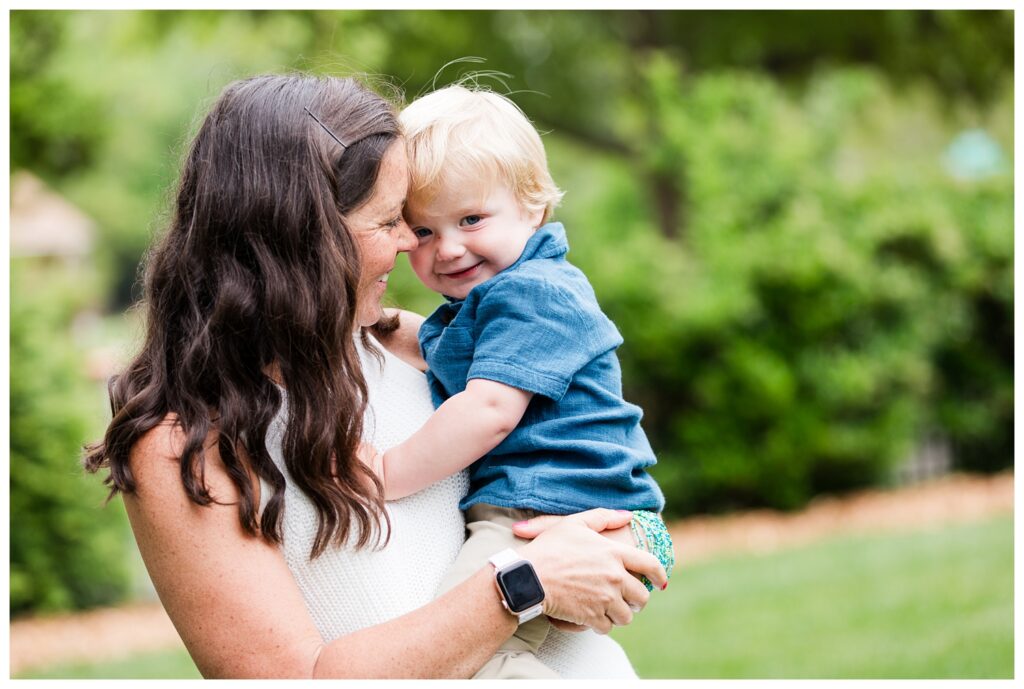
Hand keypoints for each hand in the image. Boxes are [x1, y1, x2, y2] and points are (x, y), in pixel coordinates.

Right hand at [515, 509, 666, 634]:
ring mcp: (605, 599)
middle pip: (642, 597)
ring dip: (619, 614)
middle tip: (628, 599)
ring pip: (626, 616)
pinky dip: (601, 624)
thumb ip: (603, 518)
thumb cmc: (549, 547)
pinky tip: (592, 617)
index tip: (660, 582)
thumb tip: (627, 516)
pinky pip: (607, 627)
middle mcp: (615, 577)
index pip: (650, 565)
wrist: (528, 576)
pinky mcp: (592, 617)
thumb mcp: (575, 524)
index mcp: (614, 553)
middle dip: (637, 600)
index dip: (659, 575)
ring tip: (608, 609)